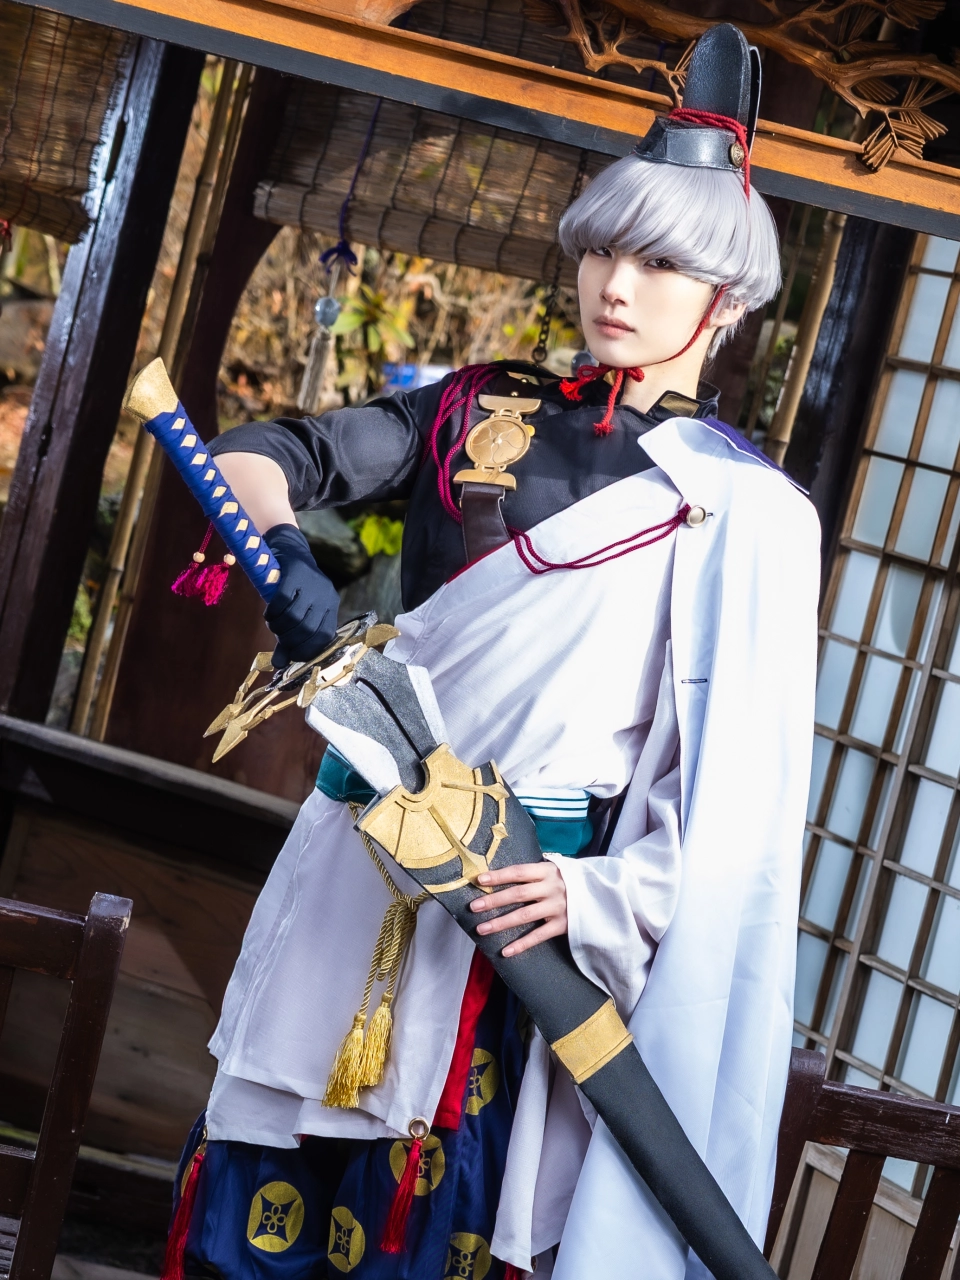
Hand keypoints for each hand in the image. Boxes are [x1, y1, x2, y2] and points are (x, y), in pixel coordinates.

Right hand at [263, 523, 339, 667]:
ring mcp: (313, 584)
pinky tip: (269, 613)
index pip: (324, 638)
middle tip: (278, 635)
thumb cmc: (293, 588)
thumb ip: (289, 639)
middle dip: (289, 639)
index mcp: (331, 607)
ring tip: (272, 623)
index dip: (307, 651)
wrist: (288, 550)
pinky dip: (273, 612)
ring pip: (294, 617)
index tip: (291, 655)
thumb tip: (279, 666)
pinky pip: (282, 600)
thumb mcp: (296, 613)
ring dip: (279, 626)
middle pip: (307, 629)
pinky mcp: (296, 572)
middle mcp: (326, 595)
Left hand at [470, 861, 567, 957]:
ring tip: (482, 929)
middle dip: (493, 901)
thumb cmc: (569, 881)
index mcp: (548, 871)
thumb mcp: (554, 871)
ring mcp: (558, 907)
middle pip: (518, 894)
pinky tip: (506, 951)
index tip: (479, 880)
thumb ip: (533, 874)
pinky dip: (522, 944)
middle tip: (473, 907)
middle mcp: (552, 888)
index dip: (498, 876)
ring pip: (525, 916)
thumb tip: (499, 876)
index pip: (518, 872)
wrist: (601, 896)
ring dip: (501, 923)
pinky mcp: (563, 925)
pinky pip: (539, 936)